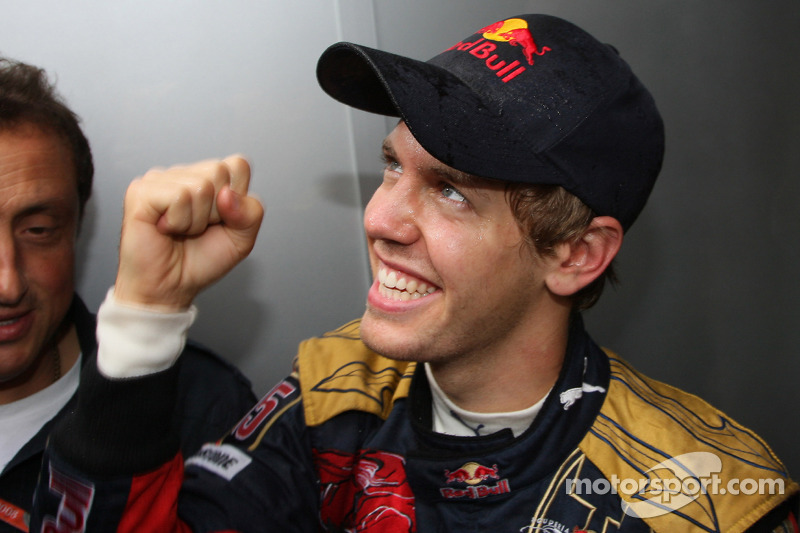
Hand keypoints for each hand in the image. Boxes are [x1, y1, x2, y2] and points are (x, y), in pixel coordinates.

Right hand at [114, 155, 263, 309]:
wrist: (171, 288)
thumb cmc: (200, 262)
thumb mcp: (242, 239)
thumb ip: (251, 213)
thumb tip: (227, 193)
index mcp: (207, 179)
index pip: (238, 165)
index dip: (237, 200)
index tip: (220, 221)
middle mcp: (183, 174)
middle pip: (220, 171)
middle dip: (216, 211)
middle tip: (196, 229)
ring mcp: (160, 179)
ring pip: (201, 186)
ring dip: (196, 221)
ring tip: (181, 230)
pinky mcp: (141, 191)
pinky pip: (179, 197)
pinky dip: (179, 222)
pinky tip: (166, 229)